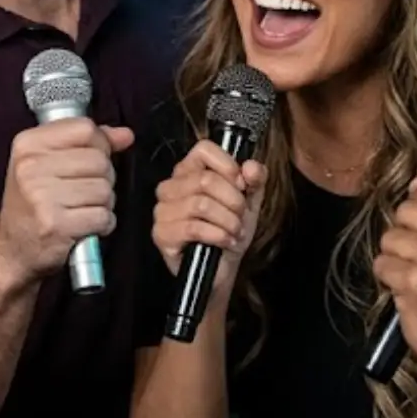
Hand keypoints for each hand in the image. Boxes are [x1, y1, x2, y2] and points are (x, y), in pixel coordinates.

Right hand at [0, 118, 134, 285]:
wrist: (13, 248)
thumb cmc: (34, 202)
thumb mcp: (48, 163)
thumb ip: (88, 143)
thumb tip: (125, 135)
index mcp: (27, 144)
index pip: (84, 128)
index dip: (99, 144)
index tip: (89, 160)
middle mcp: (30, 167)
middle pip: (99, 159)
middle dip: (103, 178)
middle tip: (84, 192)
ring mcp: (42, 196)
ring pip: (104, 189)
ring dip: (103, 203)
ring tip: (83, 209)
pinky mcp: (56, 225)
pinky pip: (103, 216)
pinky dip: (103, 224)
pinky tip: (85, 225)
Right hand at [152, 141, 267, 284]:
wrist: (223, 268)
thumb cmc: (230, 230)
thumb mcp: (249, 201)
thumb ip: (255, 180)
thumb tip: (250, 167)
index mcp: (188, 171)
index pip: (203, 149)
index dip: (228, 166)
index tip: (241, 185)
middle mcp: (170, 186)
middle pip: (206, 180)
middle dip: (233, 201)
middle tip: (240, 216)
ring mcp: (162, 210)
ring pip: (201, 204)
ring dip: (228, 221)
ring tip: (234, 231)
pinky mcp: (161, 234)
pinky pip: (193, 228)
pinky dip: (218, 235)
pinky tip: (225, 241)